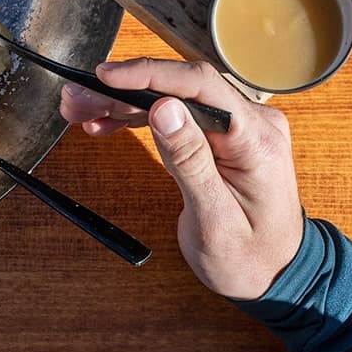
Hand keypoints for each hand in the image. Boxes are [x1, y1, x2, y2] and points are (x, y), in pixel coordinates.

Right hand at [60, 58, 303, 301]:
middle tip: (75, 100)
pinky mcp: (220, 135)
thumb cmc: (250, 260)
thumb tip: (165, 109)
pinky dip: (137, 117)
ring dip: (122, 102)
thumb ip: (190, 161)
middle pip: (178, 89)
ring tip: (78, 109)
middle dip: (122, 91)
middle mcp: (251, 122)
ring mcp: (236, 127)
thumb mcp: (215, 220)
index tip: (106, 76)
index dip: (149, 74)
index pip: (200, 86)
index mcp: (256, 139)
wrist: (275, 277)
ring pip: (170, 99)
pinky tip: (105, 123)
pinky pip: (174, 114)